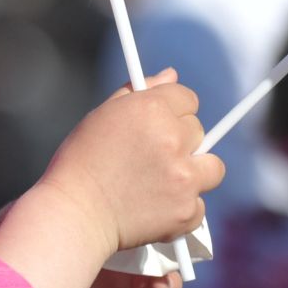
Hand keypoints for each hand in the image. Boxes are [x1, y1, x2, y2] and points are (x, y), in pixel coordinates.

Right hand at [39, 69, 224, 256]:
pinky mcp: (187, 210)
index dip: (172, 111)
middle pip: (198, 131)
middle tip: (150, 157)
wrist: (75, 213)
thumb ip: (138, 91)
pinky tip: (155, 206)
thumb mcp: (101, 116)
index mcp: (151, 109)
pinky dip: (182, 207)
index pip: (187, 98)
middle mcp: (173, 139)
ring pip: (212, 167)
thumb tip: (170, 74)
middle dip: (180, 142)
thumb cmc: (81, 162)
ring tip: (161, 182)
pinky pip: (199, 204)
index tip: (161, 123)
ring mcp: (184, 177)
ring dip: (193, 173)